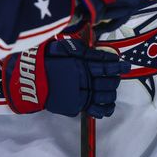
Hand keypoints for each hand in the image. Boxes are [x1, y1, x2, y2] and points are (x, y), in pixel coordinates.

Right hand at [3, 38, 130, 117]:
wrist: (30, 79)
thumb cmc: (46, 59)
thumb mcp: (64, 47)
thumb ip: (83, 50)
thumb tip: (99, 53)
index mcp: (82, 63)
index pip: (106, 64)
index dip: (118, 65)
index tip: (125, 64)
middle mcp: (84, 79)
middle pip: (109, 81)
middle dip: (115, 79)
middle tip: (116, 76)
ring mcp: (81, 94)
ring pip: (106, 95)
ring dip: (112, 92)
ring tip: (111, 88)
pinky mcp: (77, 106)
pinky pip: (96, 110)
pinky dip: (105, 108)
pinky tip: (109, 105)